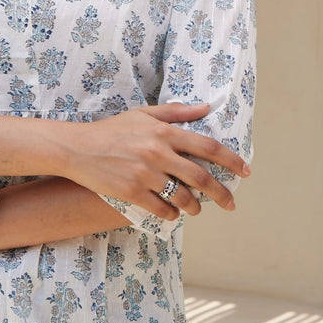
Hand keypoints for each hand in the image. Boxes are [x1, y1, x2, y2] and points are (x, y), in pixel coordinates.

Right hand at [66, 103, 249, 221]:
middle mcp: (158, 153)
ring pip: (183, 197)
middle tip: (230, 204)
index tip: (245, 172)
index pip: (208, 147)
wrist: (77, 148)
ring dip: (195, 207)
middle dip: (221, 194)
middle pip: (201, 178)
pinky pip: (162, 209)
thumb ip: (176, 113)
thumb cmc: (111, 130)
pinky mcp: (132, 192)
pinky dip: (172, 214)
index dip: (232, 161)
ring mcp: (145, 174)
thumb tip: (206, 108)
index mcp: (164, 132)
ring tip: (197, 210)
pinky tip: (173, 213)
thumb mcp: (143, 114)